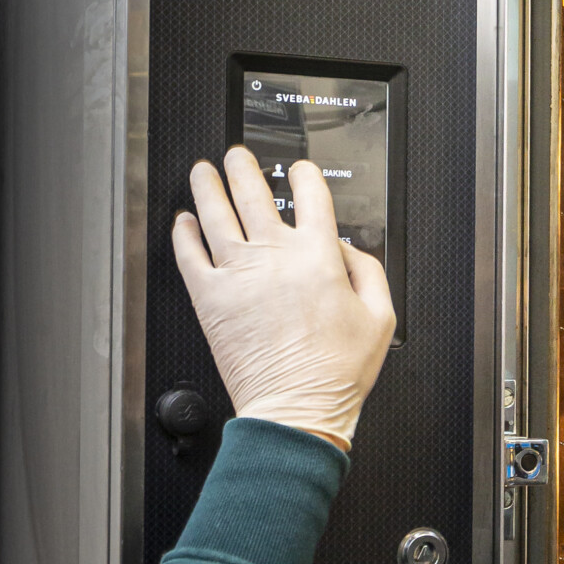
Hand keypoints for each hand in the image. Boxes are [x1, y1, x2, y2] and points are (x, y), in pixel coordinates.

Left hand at [172, 147, 395, 449]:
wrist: (296, 407)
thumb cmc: (336, 372)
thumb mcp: (380, 316)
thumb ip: (368, 270)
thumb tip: (345, 248)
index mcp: (318, 256)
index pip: (310, 195)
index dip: (303, 174)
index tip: (298, 170)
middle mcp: (275, 256)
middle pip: (252, 192)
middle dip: (242, 166)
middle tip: (236, 156)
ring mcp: (238, 274)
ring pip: (215, 213)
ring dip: (207, 185)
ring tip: (203, 171)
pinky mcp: (210, 298)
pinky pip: (189, 253)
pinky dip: (183, 232)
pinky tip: (183, 221)